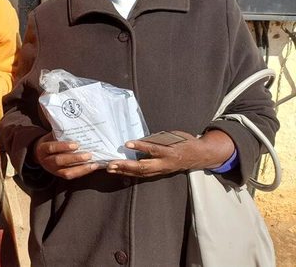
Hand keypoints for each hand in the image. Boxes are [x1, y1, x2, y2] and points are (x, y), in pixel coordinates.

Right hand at [33, 132, 98, 178]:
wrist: (41, 155)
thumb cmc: (50, 142)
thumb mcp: (50, 136)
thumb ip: (59, 134)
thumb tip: (74, 127)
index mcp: (42, 149)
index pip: (51, 148)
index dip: (63, 146)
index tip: (76, 144)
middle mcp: (46, 161)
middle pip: (59, 161)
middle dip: (74, 158)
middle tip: (88, 155)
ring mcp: (53, 170)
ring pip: (66, 172)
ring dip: (81, 168)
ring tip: (92, 164)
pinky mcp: (60, 175)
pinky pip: (71, 176)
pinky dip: (82, 172)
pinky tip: (91, 167)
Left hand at [106, 130, 233, 177]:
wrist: (200, 156)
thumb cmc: (186, 142)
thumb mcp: (175, 136)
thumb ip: (160, 138)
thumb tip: (143, 138)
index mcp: (170, 151)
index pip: (154, 149)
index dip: (140, 146)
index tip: (127, 143)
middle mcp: (165, 163)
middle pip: (144, 166)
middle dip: (126, 166)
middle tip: (112, 163)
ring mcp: (162, 169)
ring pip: (141, 173)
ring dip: (124, 171)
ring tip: (110, 168)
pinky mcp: (159, 173)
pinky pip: (143, 174)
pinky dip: (130, 173)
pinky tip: (119, 171)